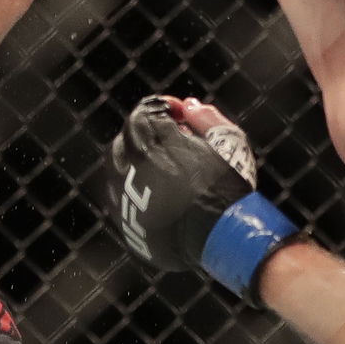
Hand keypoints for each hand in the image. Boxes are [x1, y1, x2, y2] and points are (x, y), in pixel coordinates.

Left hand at [106, 96, 298, 304]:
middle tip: (169, 145)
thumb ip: (206, 118)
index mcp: (155, 140)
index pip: (146, 111)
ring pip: (117, 169)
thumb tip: (188, 106)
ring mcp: (123, 195)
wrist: (224, 237)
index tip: (178, 117)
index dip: (163, 110)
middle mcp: (132, 165)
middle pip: (127, 139)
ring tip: (162, 171)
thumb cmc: (227, 186)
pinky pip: (119, 198)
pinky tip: (156, 196)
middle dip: (145, 136)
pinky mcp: (125, 220)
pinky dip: (132, 192)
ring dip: (134, 163)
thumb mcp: (227, 142)